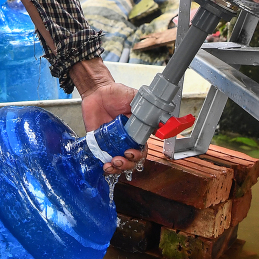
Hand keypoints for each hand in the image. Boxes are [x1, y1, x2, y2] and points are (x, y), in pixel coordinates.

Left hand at [70, 59, 143, 175]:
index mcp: (135, 131)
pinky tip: (104, 165)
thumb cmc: (116, 93)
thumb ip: (147, 108)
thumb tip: (162, 119)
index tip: (132, 152)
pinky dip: (104, 166)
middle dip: (127, 164)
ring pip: (118, 163)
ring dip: (117, 168)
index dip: (138, 155)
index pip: (141, 149)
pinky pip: (102, 159)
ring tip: (112, 163)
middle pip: (130, 160)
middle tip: (121, 158)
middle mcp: (124, 140)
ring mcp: (111, 143)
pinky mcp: (98, 143)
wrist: (96, 90)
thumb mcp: (134, 98)